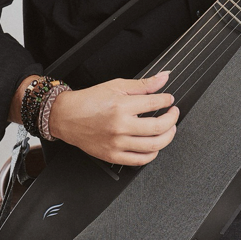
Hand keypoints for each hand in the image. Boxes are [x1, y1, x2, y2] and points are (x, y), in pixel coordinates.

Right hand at [48, 70, 178, 164]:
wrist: (66, 116)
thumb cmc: (89, 101)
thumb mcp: (116, 86)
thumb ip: (143, 84)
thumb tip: (163, 78)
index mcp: (121, 106)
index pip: (155, 104)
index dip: (167, 101)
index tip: (169, 100)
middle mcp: (120, 126)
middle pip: (158, 127)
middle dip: (172, 119)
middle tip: (173, 113)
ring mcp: (117, 143)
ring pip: (153, 146)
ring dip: (167, 137)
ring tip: (169, 129)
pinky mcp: (113, 156)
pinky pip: (140, 160)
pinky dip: (152, 154)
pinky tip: (154, 146)